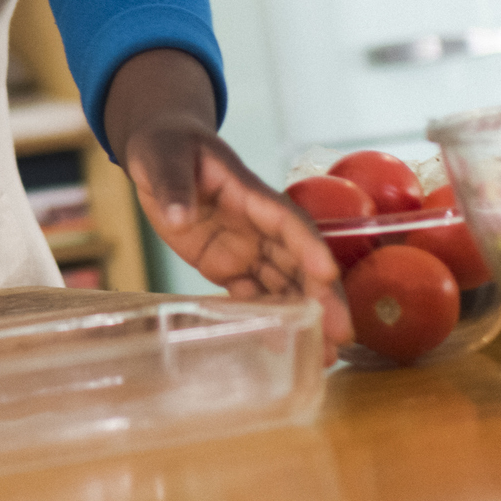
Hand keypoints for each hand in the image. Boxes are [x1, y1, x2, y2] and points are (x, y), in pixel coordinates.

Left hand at [106, 51, 352, 354]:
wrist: (159, 152)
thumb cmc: (166, 144)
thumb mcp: (163, 156)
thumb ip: (173, 184)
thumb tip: (180, 215)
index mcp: (248, 193)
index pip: (286, 221)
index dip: (308, 246)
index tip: (327, 272)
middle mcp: (256, 224)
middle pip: (298, 260)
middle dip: (321, 296)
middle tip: (340, 335)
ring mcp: (245, 246)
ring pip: (284, 283)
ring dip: (304, 315)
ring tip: (324, 356)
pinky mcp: (228, 264)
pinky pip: (254, 294)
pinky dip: (269, 318)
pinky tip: (282, 345)